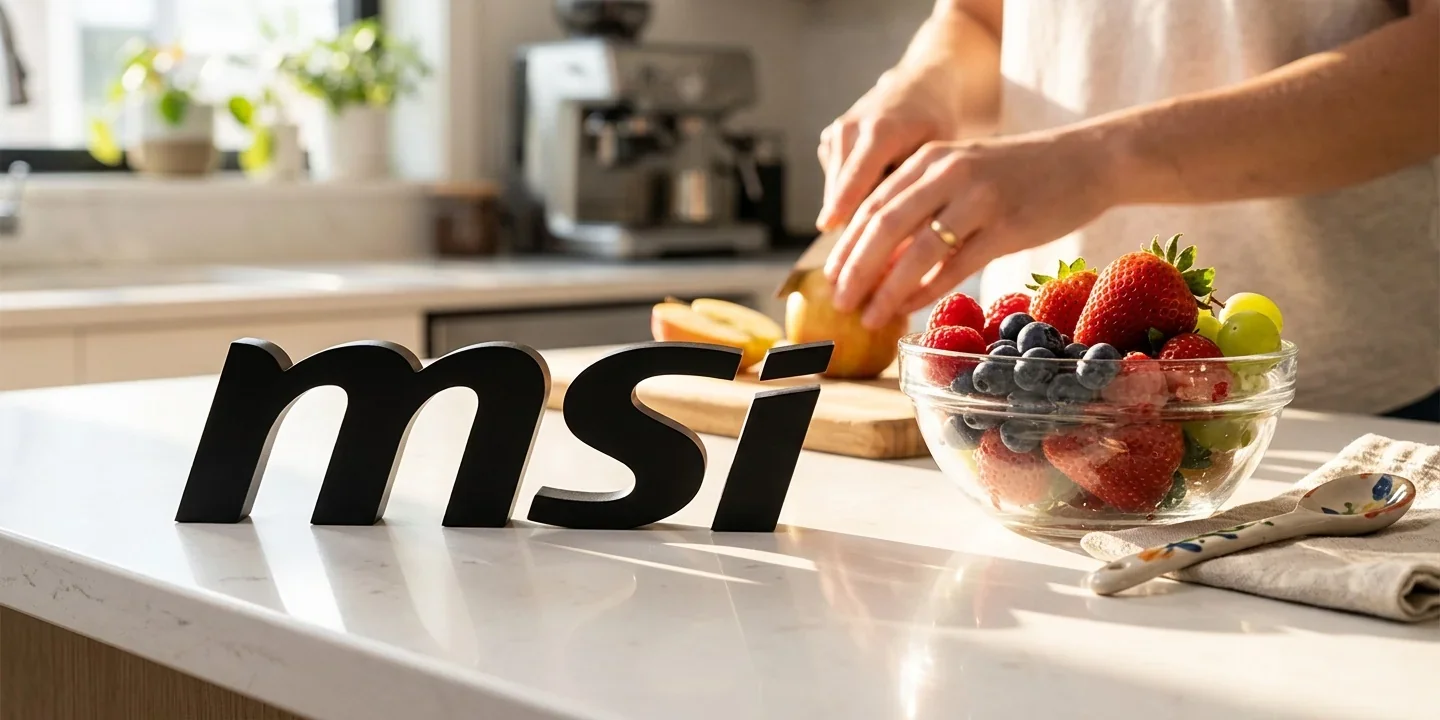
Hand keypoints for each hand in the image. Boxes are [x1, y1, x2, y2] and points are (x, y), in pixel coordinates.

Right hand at [816, 62, 964, 231]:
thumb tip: (902, 235)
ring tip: (879, 229)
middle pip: (842, 191)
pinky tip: (875, 195)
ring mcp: (834, 135)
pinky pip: (837, 182)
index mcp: (880, 131)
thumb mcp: (935, 152)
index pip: (856, 178)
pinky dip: (852, 197)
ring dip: (853, 213)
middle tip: (865, 261)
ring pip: (837, 190)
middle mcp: (849, 130)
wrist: (915, 86)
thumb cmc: (932, 123)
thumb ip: (914, 186)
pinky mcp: (827, 142)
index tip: (829, 234)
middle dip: (850, 225)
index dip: (842, 207)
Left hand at [824, 130, 1117, 328]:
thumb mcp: (963, 174)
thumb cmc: (1018, 175)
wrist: (1087, 160)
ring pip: (917, 251)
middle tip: (839, 304)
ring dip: (887, 289)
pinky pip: (956, 266)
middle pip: (884, 227)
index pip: (872, 206)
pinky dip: (928, 290)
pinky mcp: (1008, 226)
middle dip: (855, 270)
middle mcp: (949, 173)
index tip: (829, 279)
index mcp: (931, 158)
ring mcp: (979, 199)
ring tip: (869, 316)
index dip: (846, 247)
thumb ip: (922, 204)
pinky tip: (911, 309)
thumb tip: (878, 257)